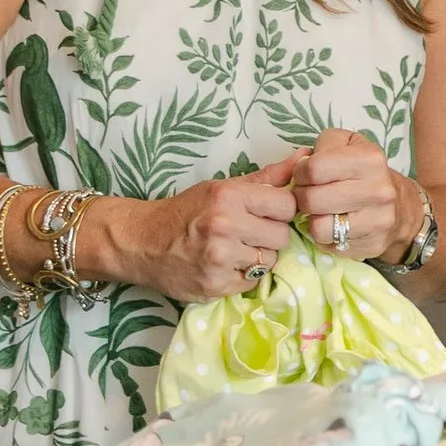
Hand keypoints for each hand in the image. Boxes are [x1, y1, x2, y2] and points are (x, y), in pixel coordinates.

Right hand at [87, 154, 305, 303]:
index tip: (266, 212)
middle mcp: (224, 226)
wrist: (142, 243)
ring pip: (270, 261)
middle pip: (282, 236)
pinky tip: (224, 265)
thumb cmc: (186, 212)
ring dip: (257, 257)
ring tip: (234, 249)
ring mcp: (219, 259)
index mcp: (228, 197)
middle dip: (269, 235)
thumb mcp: (222, 187)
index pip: (287, 205)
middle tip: (247, 232)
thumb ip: (266, 177)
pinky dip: (242, 276)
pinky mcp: (215, 286)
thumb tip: (304, 159)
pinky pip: (252, 282)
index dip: (280, 210)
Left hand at [288, 125, 411, 264]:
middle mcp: (379, 190)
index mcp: (370, 159)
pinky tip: (335, 225)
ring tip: (321, 211)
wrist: (402, 206)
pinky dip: (326, 236)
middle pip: (312, 200)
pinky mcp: (373, 245)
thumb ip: (317, 148)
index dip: (300, 172)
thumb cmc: (364, 172)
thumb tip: (293, 168)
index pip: (314, 168)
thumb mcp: (345, 145)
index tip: (306, 175)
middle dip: (302, 197)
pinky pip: (330, 245)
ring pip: (318, 227)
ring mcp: (378, 221)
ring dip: (312, 219)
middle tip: (309, 194)